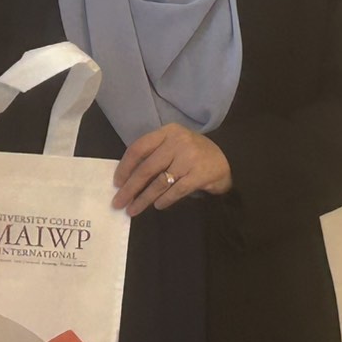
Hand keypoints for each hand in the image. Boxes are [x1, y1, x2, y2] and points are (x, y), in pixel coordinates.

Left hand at [112, 123, 232, 216]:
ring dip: (143, 198)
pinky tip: (157, 206)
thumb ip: (154, 155)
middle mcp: (178, 142)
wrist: (225, 160)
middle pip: (147, 168)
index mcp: (168, 132)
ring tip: (133, 209)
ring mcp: (190, 158)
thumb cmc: (192, 154)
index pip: (139, 148)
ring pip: (159, 182)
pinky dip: (164, 200)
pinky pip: (176, 191)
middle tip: (118, 202)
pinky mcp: (199, 175)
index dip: (125, 167)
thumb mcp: (173, 145)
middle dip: (130, 188)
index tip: (116, 183)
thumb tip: (127, 178)